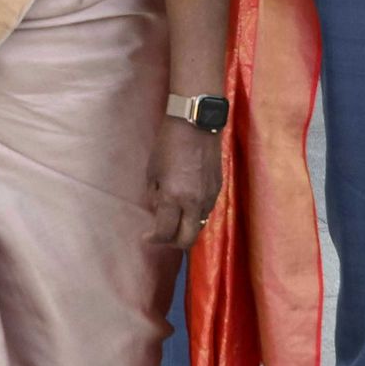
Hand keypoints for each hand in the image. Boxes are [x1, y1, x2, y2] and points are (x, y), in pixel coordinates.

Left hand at [149, 119, 222, 249]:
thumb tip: (157, 212)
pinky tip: (186, 204)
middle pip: (186, 240)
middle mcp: (193, 202)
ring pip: (198, 226)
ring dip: (185, 228)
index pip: (165, 232)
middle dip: (172, 242)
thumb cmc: (168, 144)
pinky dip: (194, 214)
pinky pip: (206, 211)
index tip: (147, 237)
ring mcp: (209, 197)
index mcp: (173, 197)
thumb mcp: (152, 171)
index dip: (154, 239)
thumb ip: (154, 196)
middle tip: (162, 235)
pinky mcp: (218, 189)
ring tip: (174, 218)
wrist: (196, 123)